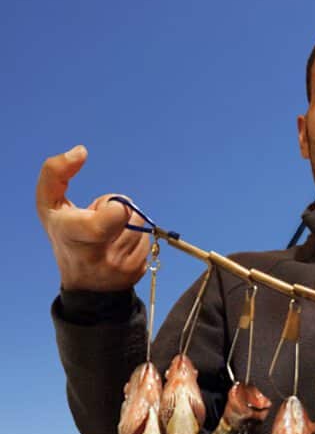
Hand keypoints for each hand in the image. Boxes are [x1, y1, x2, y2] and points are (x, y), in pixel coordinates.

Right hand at [36, 145, 149, 291]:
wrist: (82, 283)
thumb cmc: (64, 233)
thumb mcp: (47, 204)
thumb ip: (55, 172)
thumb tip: (82, 151)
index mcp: (74, 235)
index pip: (111, 218)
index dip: (115, 207)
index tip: (110, 207)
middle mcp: (98, 256)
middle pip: (130, 214)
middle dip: (118, 209)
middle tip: (100, 220)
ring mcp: (120, 268)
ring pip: (141, 226)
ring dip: (127, 224)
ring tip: (107, 235)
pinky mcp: (137, 274)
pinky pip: (148, 242)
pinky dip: (135, 240)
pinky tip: (118, 247)